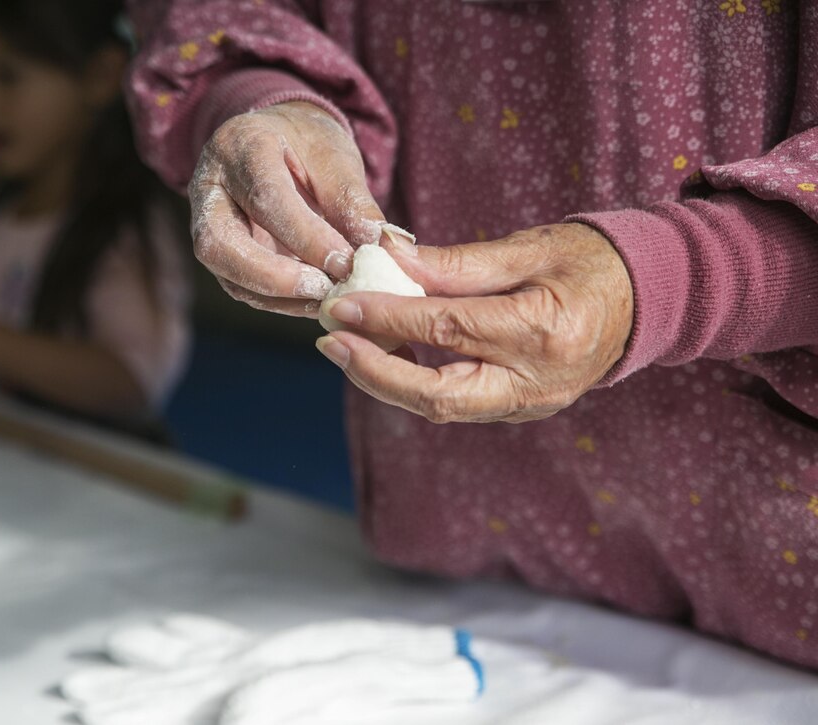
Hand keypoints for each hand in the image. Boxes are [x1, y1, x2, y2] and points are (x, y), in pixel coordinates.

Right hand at [190, 101, 385, 316]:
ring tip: (326, 299)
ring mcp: (205, 223)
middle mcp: (210, 187)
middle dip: (273, 276)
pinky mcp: (220, 254)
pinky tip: (315, 302)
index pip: (266, 198)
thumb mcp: (335, 156)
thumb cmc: (307, 144)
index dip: (305, 236)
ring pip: (225, 272)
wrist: (279, 142)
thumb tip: (376, 246)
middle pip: (220, 243)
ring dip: (277, 296)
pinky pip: (241, 287)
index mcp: (242, 145)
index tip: (345, 261)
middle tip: (323, 289)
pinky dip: (279, 302)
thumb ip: (351, 199)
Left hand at [315, 223, 633, 422]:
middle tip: (331, 341)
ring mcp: (531, 403)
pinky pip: (457, 403)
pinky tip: (386, 354)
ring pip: (442, 407)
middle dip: (374, 372)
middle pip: (437, 395)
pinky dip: (415, 382)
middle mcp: (537, 381)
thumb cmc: (591, 262)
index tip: (342, 304)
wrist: (649, 299)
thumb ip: (455, 263)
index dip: (387, 318)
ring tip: (347, 345)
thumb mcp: (527, 248)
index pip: (447, 328)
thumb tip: (386, 258)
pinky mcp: (522, 409)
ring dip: (387, 380)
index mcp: (544, 330)